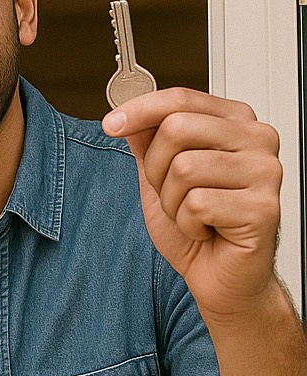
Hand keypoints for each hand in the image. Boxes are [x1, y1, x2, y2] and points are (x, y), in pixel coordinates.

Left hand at [102, 88, 282, 319]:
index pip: (181, 98)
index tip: (110, 124)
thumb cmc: (197, 228)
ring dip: (172, 201)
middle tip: (171, 194)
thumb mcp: (159, 176)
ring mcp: (266, 172)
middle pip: (177, 129)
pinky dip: (187, 224)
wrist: (221, 277)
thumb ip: (147, 140)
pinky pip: (198, 204)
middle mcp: (258, 140)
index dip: (139, 110)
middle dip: (156, 169)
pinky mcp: (263, 207)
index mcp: (235, 123)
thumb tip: (125, 110)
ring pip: (184, 168)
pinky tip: (206, 230)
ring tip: (191, 215)